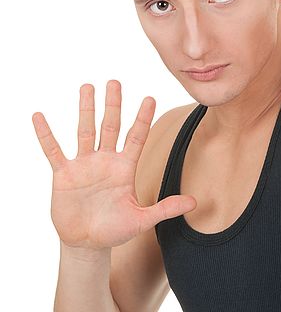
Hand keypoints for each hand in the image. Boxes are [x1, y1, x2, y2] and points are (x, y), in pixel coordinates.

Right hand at [32, 80, 196, 249]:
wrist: (87, 244)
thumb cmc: (114, 230)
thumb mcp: (142, 219)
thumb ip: (166, 208)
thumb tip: (195, 202)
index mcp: (125, 167)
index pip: (136, 137)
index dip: (143, 118)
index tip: (150, 98)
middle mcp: (105, 160)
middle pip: (111, 126)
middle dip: (113, 104)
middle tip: (115, 82)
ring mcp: (84, 165)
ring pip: (85, 130)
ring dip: (86, 109)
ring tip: (87, 87)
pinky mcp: (64, 174)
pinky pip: (53, 150)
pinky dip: (46, 134)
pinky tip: (39, 117)